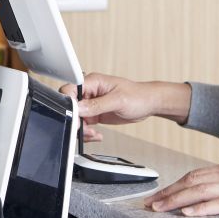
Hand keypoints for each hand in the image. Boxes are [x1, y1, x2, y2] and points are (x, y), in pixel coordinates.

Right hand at [59, 73, 190, 140]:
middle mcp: (89, 92)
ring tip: (93, 134)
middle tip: (85, 129)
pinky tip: (96, 135)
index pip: (70, 90)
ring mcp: (92, 103)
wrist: (149, 104)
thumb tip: (78, 108)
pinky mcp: (95, 113)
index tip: (74, 116)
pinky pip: (84, 124)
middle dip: (76, 120)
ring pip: (77, 118)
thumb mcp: (117, 100)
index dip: (68, 104)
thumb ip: (96, 105)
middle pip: (71, 107)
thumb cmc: (138, 96)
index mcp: (92, 82)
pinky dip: (88, 132)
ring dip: (82, 129)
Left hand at [146, 159, 218, 215]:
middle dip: (167, 192)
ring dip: (177, 200)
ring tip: (159, 208)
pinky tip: (188, 214)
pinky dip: (202, 208)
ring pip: (201, 191)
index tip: (158, 193)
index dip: (174, 184)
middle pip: (192, 181)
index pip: (196, 174)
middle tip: (148, 203)